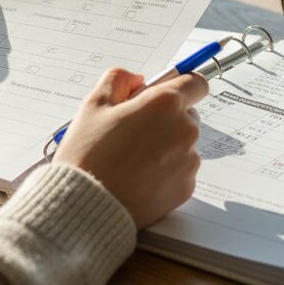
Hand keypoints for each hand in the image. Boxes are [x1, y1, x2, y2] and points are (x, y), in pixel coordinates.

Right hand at [54, 68, 207, 229]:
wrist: (87, 205)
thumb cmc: (88, 153)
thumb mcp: (94, 103)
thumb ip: (119, 79)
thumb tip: (138, 79)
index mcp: (165, 104)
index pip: (196, 83)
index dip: (180, 84)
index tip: (165, 92)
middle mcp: (184, 130)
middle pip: (187, 113)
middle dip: (166, 116)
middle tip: (134, 128)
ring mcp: (188, 161)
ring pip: (184, 142)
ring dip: (166, 143)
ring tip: (132, 156)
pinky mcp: (186, 188)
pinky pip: (181, 169)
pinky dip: (166, 169)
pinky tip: (139, 174)